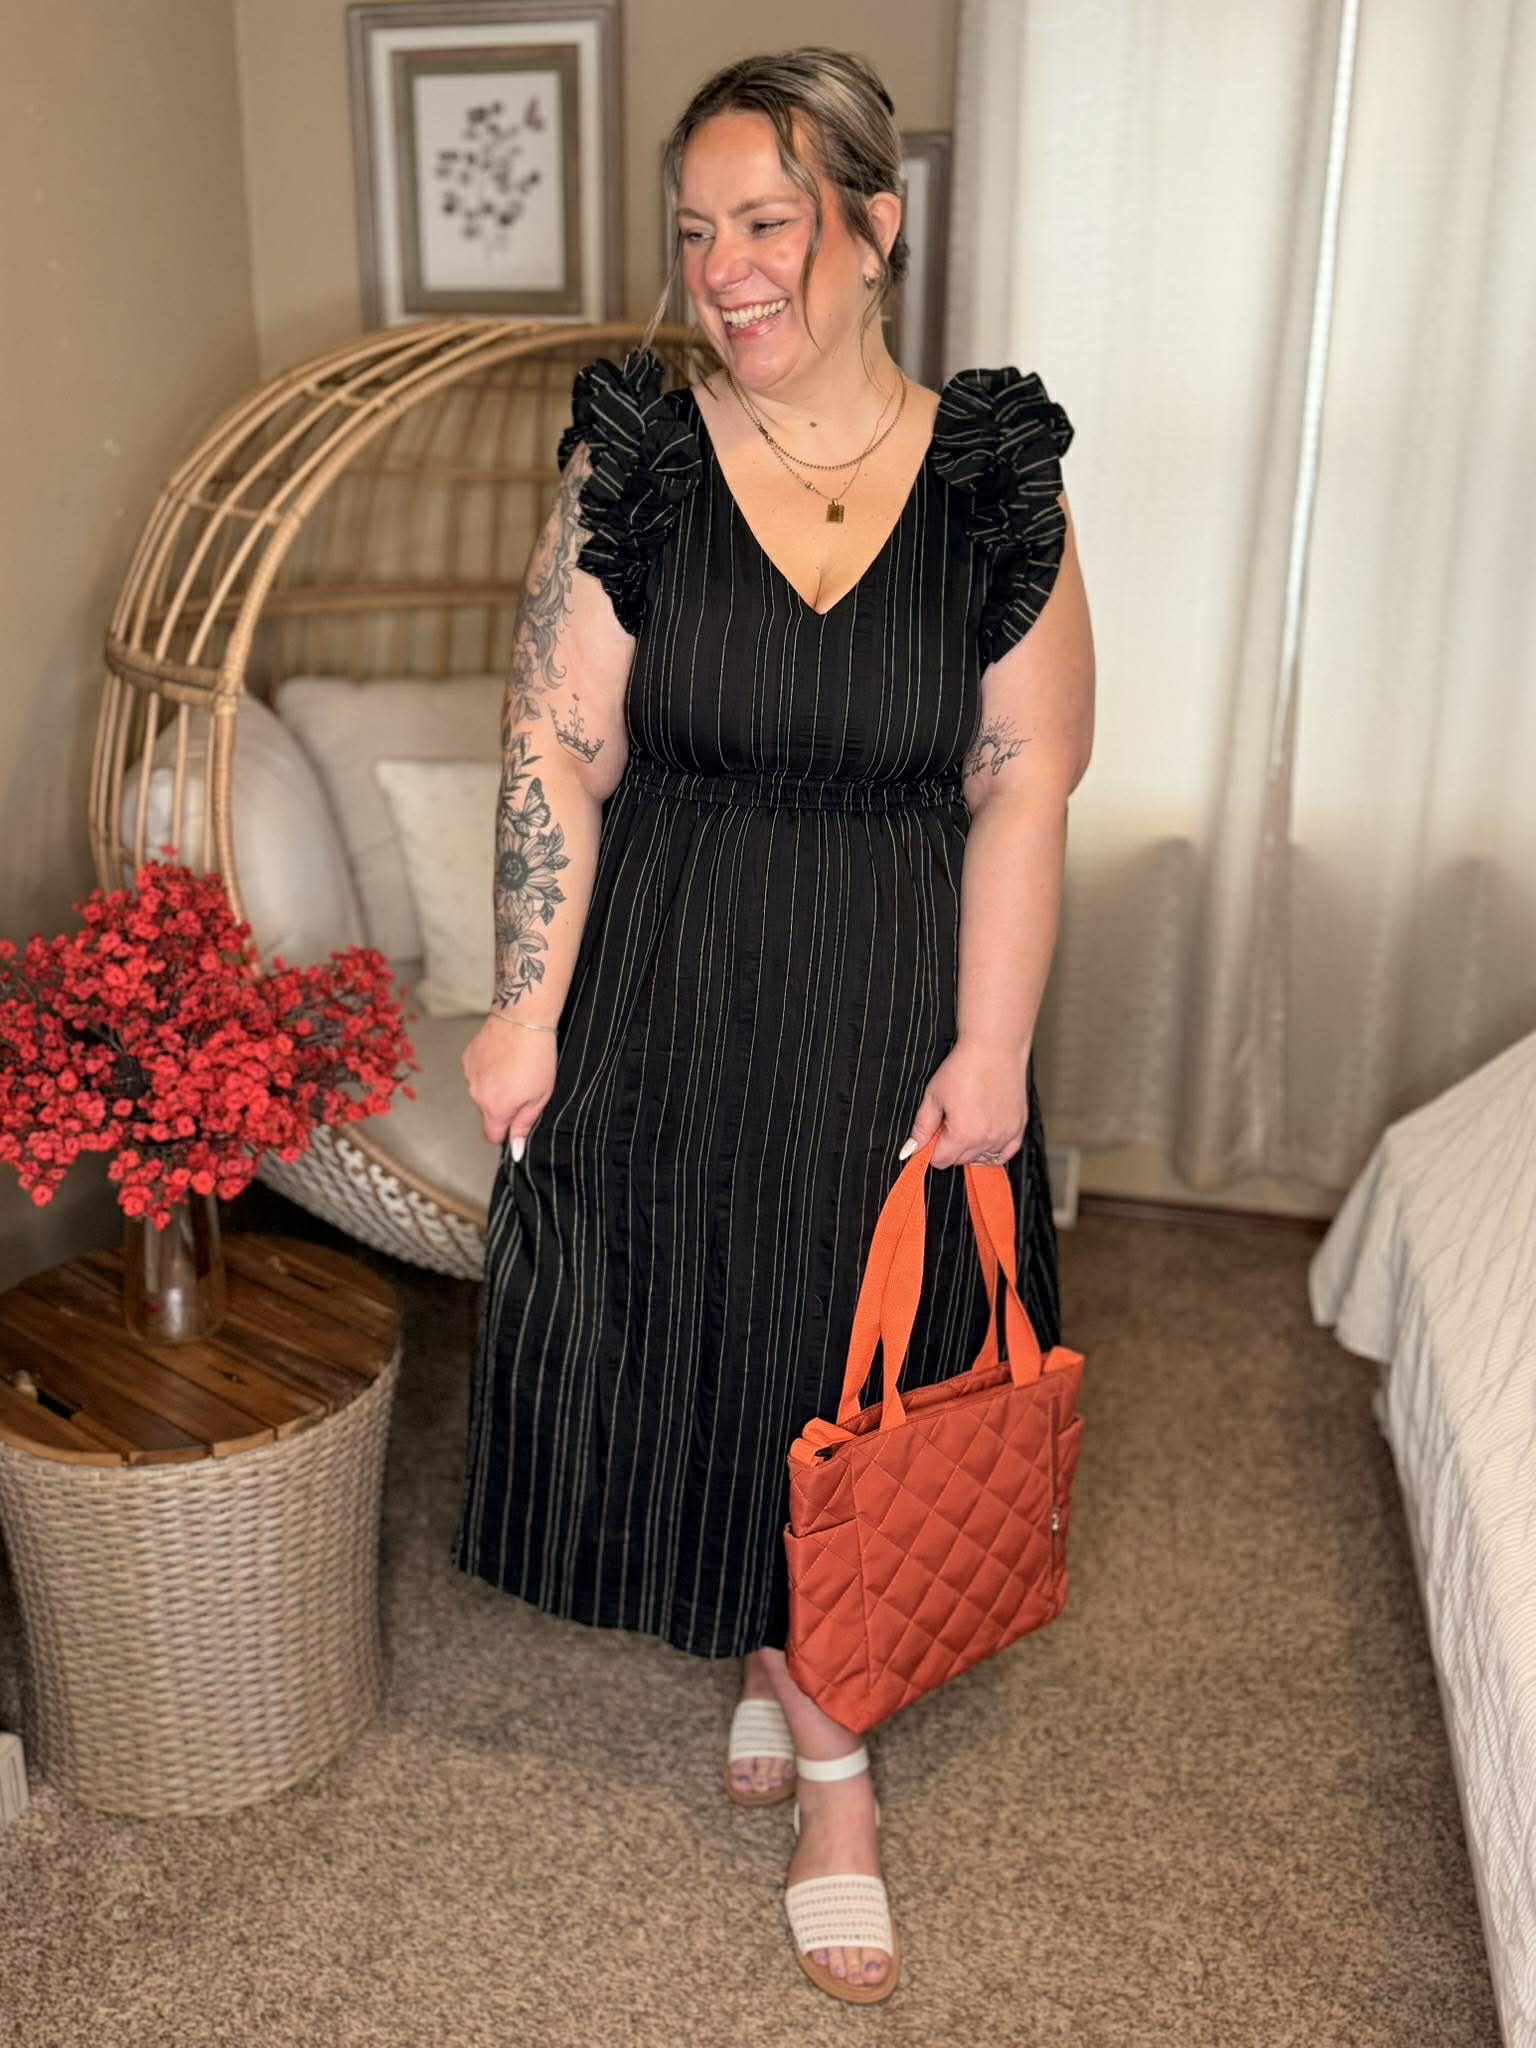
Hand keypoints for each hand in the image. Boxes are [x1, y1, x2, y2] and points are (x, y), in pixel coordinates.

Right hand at [460, 1013, 556, 1156]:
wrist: (522, 1019)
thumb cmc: (537, 1057)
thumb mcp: (540, 1097)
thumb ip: (524, 1125)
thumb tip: (516, 1151)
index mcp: (496, 1109)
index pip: (493, 1136)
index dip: (506, 1132)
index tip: (517, 1121)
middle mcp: (477, 1095)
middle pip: (487, 1112)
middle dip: (503, 1106)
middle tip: (523, 1086)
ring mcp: (469, 1076)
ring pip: (481, 1092)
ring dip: (494, 1086)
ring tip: (514, 1067)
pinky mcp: (467, 1058)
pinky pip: (476, 1073)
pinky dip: (487, 1070)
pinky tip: (502, 1057)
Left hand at [896, 1038, 1029, 1170]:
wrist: (994, 1048)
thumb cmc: (964, 1067)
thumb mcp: (933, 1096)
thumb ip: (921, 1127)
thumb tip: (910, 1150)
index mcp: (963, 1134)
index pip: (941, 1160)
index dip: (932, 1147)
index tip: (933, 1132)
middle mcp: (986, 1139)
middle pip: (960, 1160)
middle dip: (950, 1146)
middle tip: (949, 1120)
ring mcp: (1005, 1134)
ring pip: (981, 1157)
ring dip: (971, 1147)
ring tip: (968, 1121)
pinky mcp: (1018, 1127)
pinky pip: (1005, 1153)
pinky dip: (993, 1150)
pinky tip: (984, 1137)